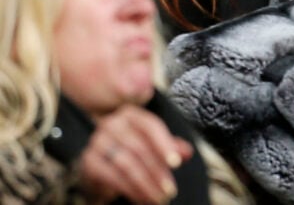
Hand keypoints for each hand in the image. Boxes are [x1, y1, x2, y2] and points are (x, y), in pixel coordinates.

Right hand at [78, 105, 192, 204]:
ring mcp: (97, 142)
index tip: (176, 163)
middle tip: (169, 190)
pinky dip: (129, 189)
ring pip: (126, 164)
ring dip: (145, 184)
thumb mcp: (153, 146)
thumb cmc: (132, 152)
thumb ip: (170, 147)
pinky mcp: (88, 162)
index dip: (165, 144)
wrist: (98, 169)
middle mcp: (111, 124)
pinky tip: (140, 198)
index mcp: (130, 115)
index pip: (151, 126)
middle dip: (157, 171)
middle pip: (140, 148)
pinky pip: (111, 176)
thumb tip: (187, 153)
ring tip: (158, 198)